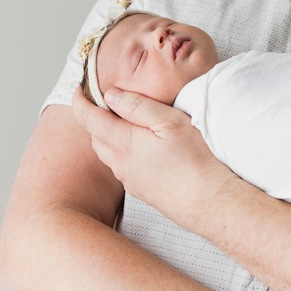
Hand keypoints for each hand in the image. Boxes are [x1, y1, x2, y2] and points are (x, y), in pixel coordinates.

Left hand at [72, 86, 234, 225]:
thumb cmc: (197, 160)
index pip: (89, 119)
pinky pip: (120, 167)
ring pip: (107, 153)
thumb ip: (138, 106)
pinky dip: (120, 151)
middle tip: (103, 100)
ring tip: (121, 120)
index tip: (80, 87)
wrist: (210, 202)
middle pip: (95, 136)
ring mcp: (130, 180)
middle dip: (94, 116)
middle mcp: (120, 164)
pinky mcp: (141, 191)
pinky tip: (139, 147)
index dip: (80, 100)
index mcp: (124, 143)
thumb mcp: (170, 122)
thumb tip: (112, 95)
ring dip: (107, 135)